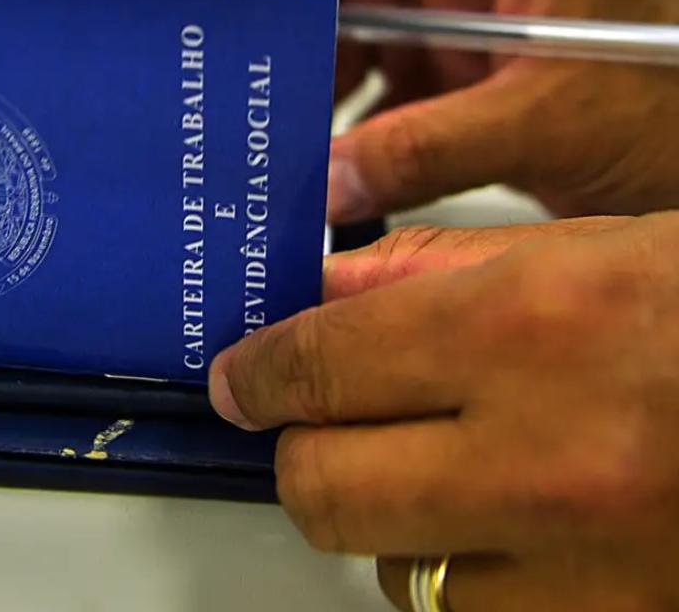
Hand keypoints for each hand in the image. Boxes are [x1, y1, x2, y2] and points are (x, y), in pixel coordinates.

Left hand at [209, 213, 678, 610]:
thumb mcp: (577, 250)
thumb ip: (426, 274)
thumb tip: (316, 298)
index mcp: (529, 329)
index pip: (318, 366)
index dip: (258, 374)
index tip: (239, 380)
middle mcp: (548, 458)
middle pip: (324, 489)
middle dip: (303, 454)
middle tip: (323, 427)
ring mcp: (588, 571)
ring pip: (395, 572)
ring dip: (395, 521)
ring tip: (454, 470)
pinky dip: (468, 576)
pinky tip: (514, 525)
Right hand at [259, 0, 678, 221]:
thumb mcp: (550, 120)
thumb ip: (433, 147)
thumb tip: (332, 176)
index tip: (252, 7)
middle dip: (304, 47)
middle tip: (259, 99)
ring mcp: (472, 51)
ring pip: (368, 61)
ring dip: (326, 103)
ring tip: (289, 148)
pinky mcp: (474, 105)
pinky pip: (393, 114)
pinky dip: (359, 145)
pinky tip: (338, 180)